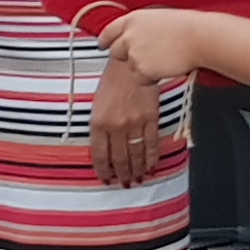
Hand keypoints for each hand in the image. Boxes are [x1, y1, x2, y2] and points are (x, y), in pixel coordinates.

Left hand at [88, 55, 166, 186]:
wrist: (132, 64)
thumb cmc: (112, 80)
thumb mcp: (96, 103)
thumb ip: (99, 126)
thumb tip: (103, 148)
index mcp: (98, 123)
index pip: (100, 155)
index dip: (103, 171)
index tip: (106, 180)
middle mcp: (115, 127)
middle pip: (119, 159)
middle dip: (122, 175)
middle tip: (125, 184)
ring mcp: (134, 124)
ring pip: (136, 155)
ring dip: (137, 170)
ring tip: (138, 180)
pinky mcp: (150, 119)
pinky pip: (151, 144)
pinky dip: (152, 158)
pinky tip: (152, 167)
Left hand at [106, 11, 209, 86]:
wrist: (199, 38)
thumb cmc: (187, 27)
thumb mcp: (159, 18)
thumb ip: (142, 28)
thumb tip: (137, 36)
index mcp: (133, 19)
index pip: (109, 31)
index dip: (105, 40)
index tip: (103, 45)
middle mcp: (129, 36)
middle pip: (116, 51)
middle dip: (126, 56)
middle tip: (143, 56)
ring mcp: (134, 53)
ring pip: (131, 66)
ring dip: (143, 66)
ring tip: (164, 58)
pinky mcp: (142, 69)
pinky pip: (142, 78)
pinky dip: (152, 77)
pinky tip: (166, 66)